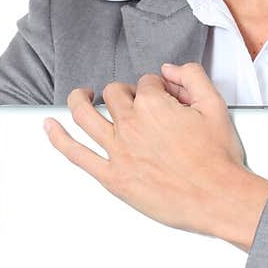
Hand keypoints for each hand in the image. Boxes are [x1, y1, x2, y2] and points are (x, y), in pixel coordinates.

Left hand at [43, 62, 263, 237]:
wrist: (218, 198)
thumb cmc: (218, 159)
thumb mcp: (216, 106)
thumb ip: (192, 77)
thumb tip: (170, 69)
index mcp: (153, 104)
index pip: (144, 83)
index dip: (155, 88)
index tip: (162, 97)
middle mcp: (131, 124)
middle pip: (114, 94)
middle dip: (123, 94)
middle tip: (133, 104)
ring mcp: (118, 151)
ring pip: (84, 115)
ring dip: (78, 100)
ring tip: (81, 96)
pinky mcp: (113, 177)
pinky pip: (76, 154)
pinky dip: (58, 138)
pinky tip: (49, 126)